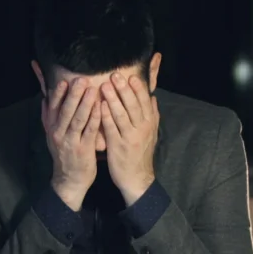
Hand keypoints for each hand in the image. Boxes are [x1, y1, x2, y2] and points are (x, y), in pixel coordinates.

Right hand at [42, 78, 101, 210]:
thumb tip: (45, 97)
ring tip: (93, 89)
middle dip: (73, 94)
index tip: (64, 80)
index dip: (58, 94)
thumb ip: (49, 116)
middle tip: (81, 79)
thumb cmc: (65, 154)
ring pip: (78, 119)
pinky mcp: (84, 149)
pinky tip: (101, 107)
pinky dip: (95, 118)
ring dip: (85, 103)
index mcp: (51, 128)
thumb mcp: (52, 135)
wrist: (69, 180)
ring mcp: (71, 142)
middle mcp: (59, 133)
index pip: (53, 107)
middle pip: (65, 111)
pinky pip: (90, 131)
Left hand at [100, 73, 158, 205]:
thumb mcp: (151, 134)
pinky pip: (111, 128)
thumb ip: (153, 115)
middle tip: (115, 75)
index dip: (138, 88)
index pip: (145, 102)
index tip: (130, 76)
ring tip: (105, 85)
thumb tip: (153, 97)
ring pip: (122, 115)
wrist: (137, 179)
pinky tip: (99, 106)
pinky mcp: (118, 146)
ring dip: (113, 99)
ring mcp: (130, 138)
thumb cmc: (141, 154)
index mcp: (150, 124)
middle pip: (133, 105)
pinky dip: (106, 116)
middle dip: (124, 89)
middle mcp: (142, 129)